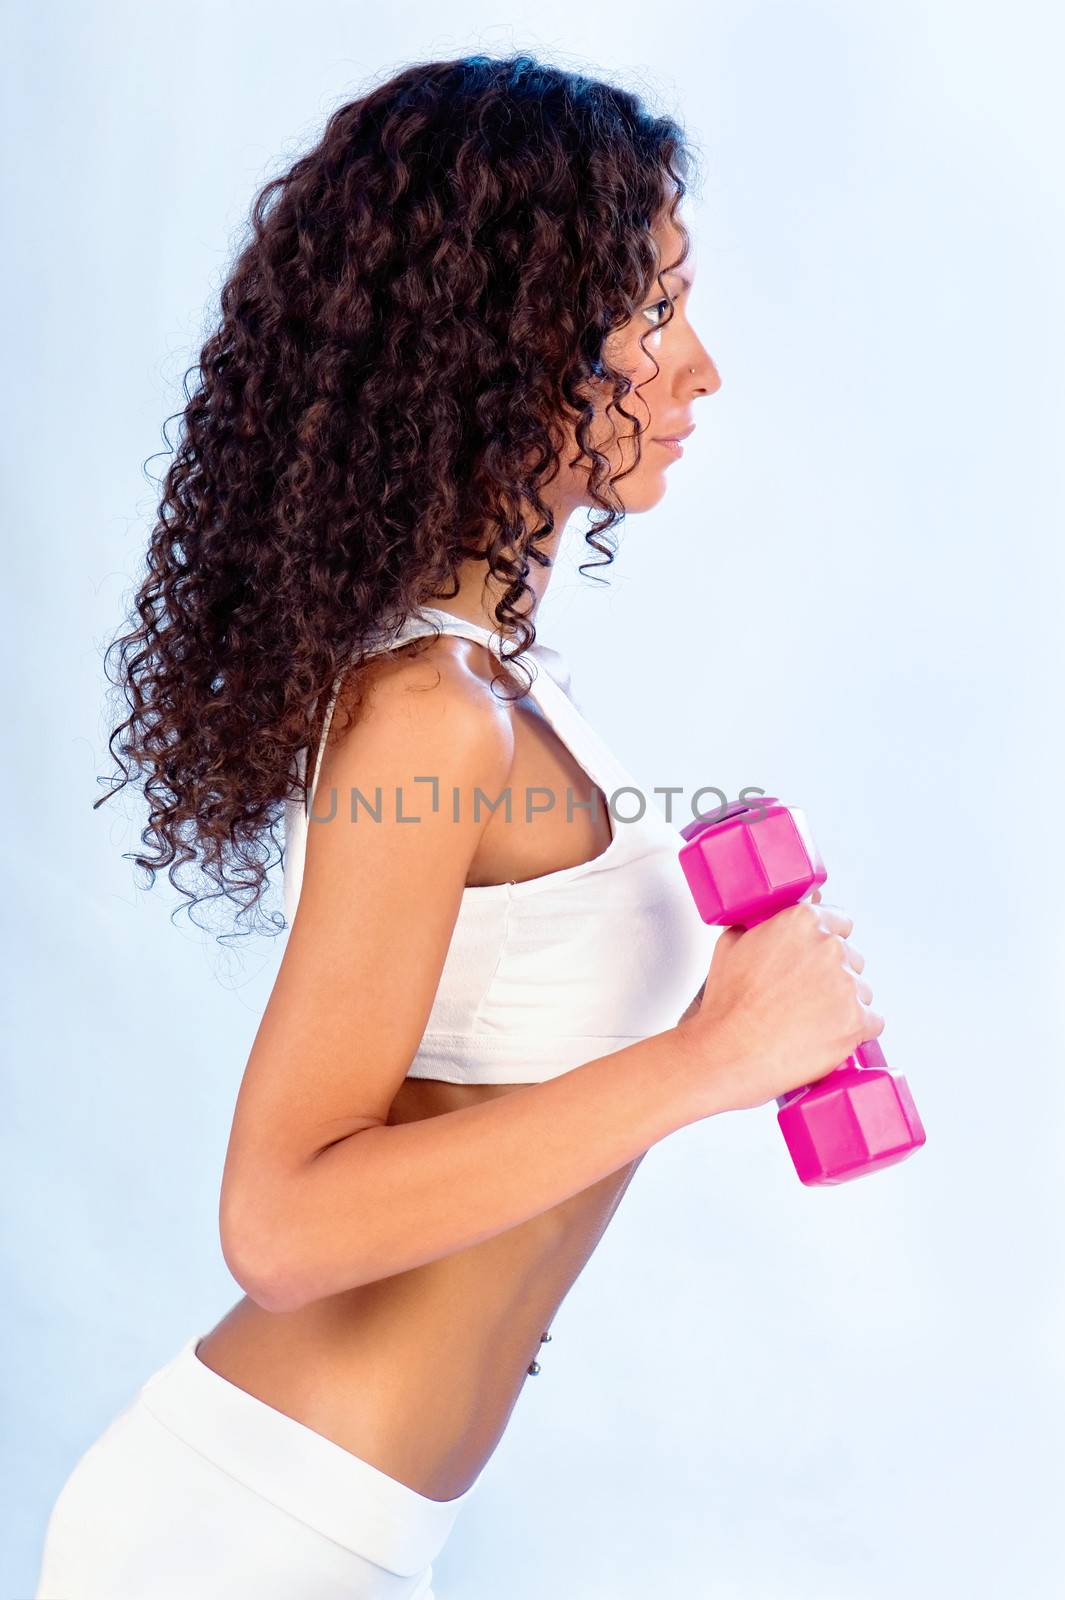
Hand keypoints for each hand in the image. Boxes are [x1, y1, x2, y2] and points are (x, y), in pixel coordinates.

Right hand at [675, 888, 883, 1116]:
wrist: (727, 1053)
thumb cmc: (727, 1005)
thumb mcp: (731, 943)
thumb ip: (760, 922)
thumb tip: (774, 915)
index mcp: (802, 921)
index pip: (839, 922)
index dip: (824, 944)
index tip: (814, 961)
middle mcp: (830, 947)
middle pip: (851, 958)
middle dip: (833, 976)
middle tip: (804, 998)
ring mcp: (846, 984)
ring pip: (861, 992)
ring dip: (843, 1005)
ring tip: (809, 1023)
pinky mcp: (857, 1020)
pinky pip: (872, 1022)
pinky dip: (854, 1032)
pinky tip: (825, 1037)